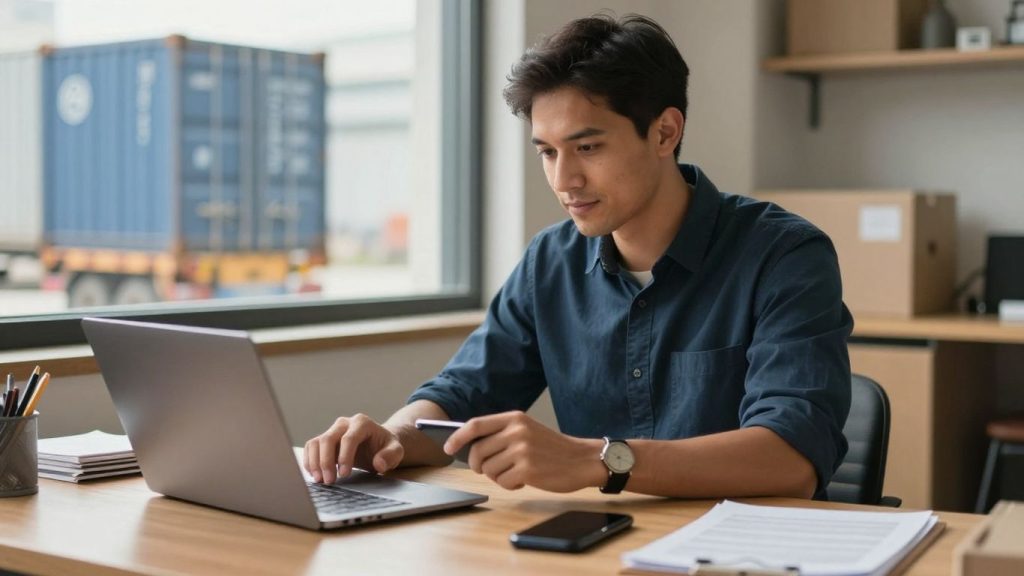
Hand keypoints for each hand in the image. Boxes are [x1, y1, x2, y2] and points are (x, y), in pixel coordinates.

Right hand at [303, 413, 403, 483]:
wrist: (378, 444)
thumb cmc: (386, 447)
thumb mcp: (396, 451)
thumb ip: (390, 456)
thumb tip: (379, 464)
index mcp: (362, 423)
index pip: (349, 438)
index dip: (345, 457)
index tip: (344, 475)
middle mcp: (344, 423)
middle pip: (328, 439)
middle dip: (326, 462)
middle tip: (329, 481)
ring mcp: (332, 430)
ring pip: (316, 443)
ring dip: (314, 463)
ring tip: (320, 480)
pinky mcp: (324, 439)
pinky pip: (311, 447)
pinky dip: (310, 461)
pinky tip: (315, 475)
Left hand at [444, 411, 604, 491]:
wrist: (582, 460)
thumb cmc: (551, 448)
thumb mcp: (527, 430)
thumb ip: (501, 434)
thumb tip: (468, 447)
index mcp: (514, 418)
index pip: (475, 425)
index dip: (457, 437)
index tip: (446, 447)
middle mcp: (516, 431)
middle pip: (477, 452)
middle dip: (477, 465)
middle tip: (489, 470)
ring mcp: (522, 450)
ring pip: (488, 469)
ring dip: (498, 477)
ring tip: (515, 472)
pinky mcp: (527, 469)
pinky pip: (503, 482)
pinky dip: (510, 485)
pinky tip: (525, 479)